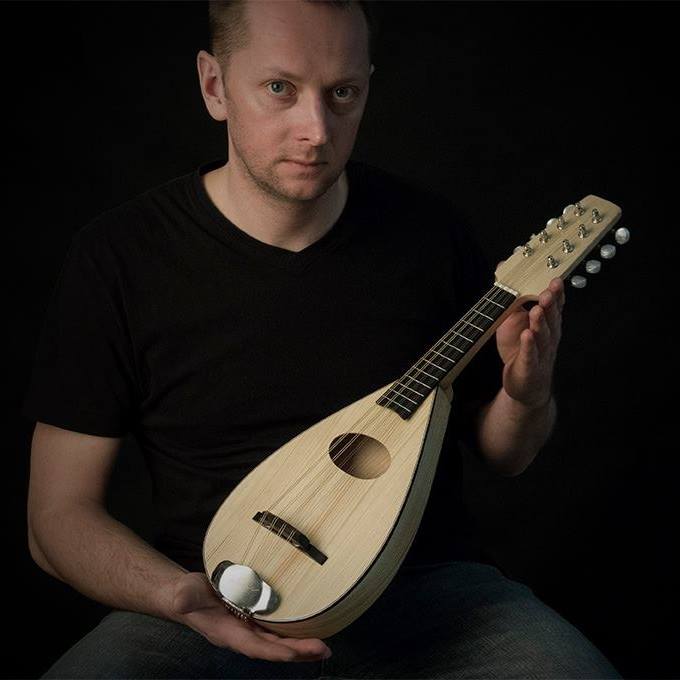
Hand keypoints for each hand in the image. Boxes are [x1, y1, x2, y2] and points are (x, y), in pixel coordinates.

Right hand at [169, 571, 331, 662]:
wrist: (187, 596)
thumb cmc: (186, 596)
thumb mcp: (185, 594)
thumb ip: (185, 598)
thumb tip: (181, 600)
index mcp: (228, 634)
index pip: (255, 647)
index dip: (275, 651)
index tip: (294, 653)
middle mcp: (242, 635)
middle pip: (274, 648)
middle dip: (298, 651)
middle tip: (323, 650)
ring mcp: (249, 628)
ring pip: (278, 641)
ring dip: (299, 646)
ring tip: (322, 647)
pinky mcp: (254, 618)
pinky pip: (276, 630)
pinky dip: (292, 632)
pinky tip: (308, 629)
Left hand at [495, 277, 564, 407]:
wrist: (523, 384)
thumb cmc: (519, 349)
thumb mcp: (512, 319)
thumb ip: (512, 296)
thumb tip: (502, 267)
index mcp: (547, 324)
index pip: (554, 307)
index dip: (557, 294)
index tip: (556, 279)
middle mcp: (548, 337)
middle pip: (551, 319)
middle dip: (550, 305)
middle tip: (549, 291)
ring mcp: (541, 354)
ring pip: (543, 337)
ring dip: (540, 323)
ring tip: (537, 309)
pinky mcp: (529, 368)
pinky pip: (530, 356)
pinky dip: (529, 346)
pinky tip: (527, 335)